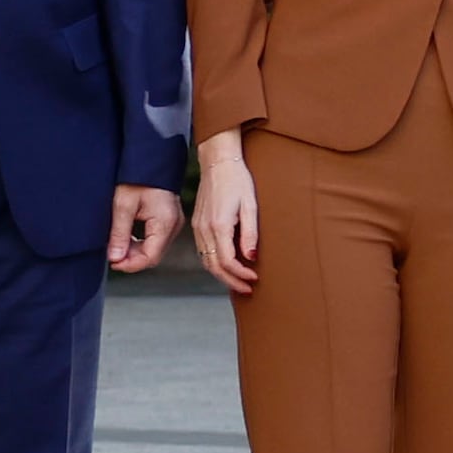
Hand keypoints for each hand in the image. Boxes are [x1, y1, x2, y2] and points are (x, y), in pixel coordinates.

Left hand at [106, 183, 181, 273]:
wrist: (150, 157)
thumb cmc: (136, 177)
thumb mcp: (123, 205)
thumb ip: (119, 234)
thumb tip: (115, 258)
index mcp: (165, 223)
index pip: (150, 257)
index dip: (130, 265)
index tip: (112, 262)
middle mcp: (174, 225)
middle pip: (154, 255)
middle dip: (132, 259)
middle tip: (112, 255)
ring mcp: (174, 222)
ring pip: (155, 248)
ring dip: (136, 251)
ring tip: (117, 245)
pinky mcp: (170, 218)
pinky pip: (157, 238)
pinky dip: (142, 242)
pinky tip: (128, 237)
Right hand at [190, 131, 260, 297]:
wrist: (218, 163)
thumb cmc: (238, 180)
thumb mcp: (250, 205)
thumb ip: (250, 233)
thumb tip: (251, 257)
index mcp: (218, 225)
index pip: (227, 261)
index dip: (240, 274)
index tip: (254, 279)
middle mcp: (204, 229)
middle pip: (214, 266)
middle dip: (231, 281)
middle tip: (247, 289)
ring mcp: (198, 227)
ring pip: (206, 261)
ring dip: (222, 275)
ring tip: (239, 282)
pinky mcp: (197, 225)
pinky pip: (203, 251)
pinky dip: (214, 263)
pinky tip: (227, 266)